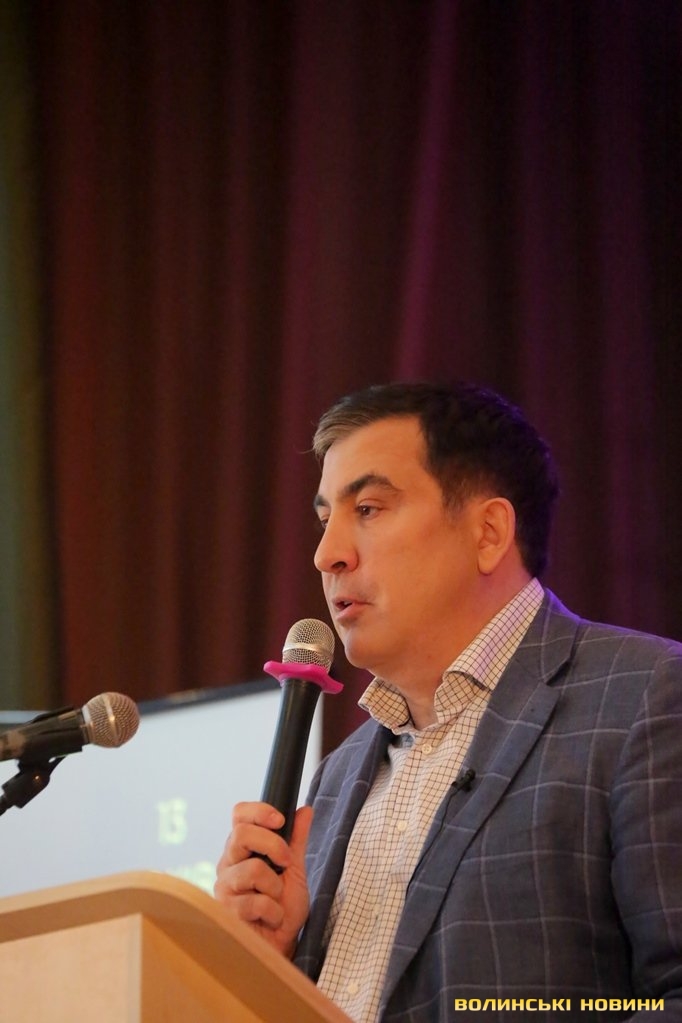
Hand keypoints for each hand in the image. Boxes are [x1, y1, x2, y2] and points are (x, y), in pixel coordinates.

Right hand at [214, 801, 312, 957]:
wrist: (281, 944)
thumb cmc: (283, 906)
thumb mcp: (295, 869)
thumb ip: (297, 840)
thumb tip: (305, 809)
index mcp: (243, 848)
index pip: (239, 815)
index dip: (258, 811)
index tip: (281, 820)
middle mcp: (228, 862)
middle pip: (241, 834)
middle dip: (274, 846)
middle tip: (286, 864)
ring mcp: (223, 886)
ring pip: (253, 869)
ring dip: (276, 888)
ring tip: (276, 900)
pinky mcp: (225, 911)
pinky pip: (256, 902)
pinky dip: (274, 912)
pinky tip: (270, 919)